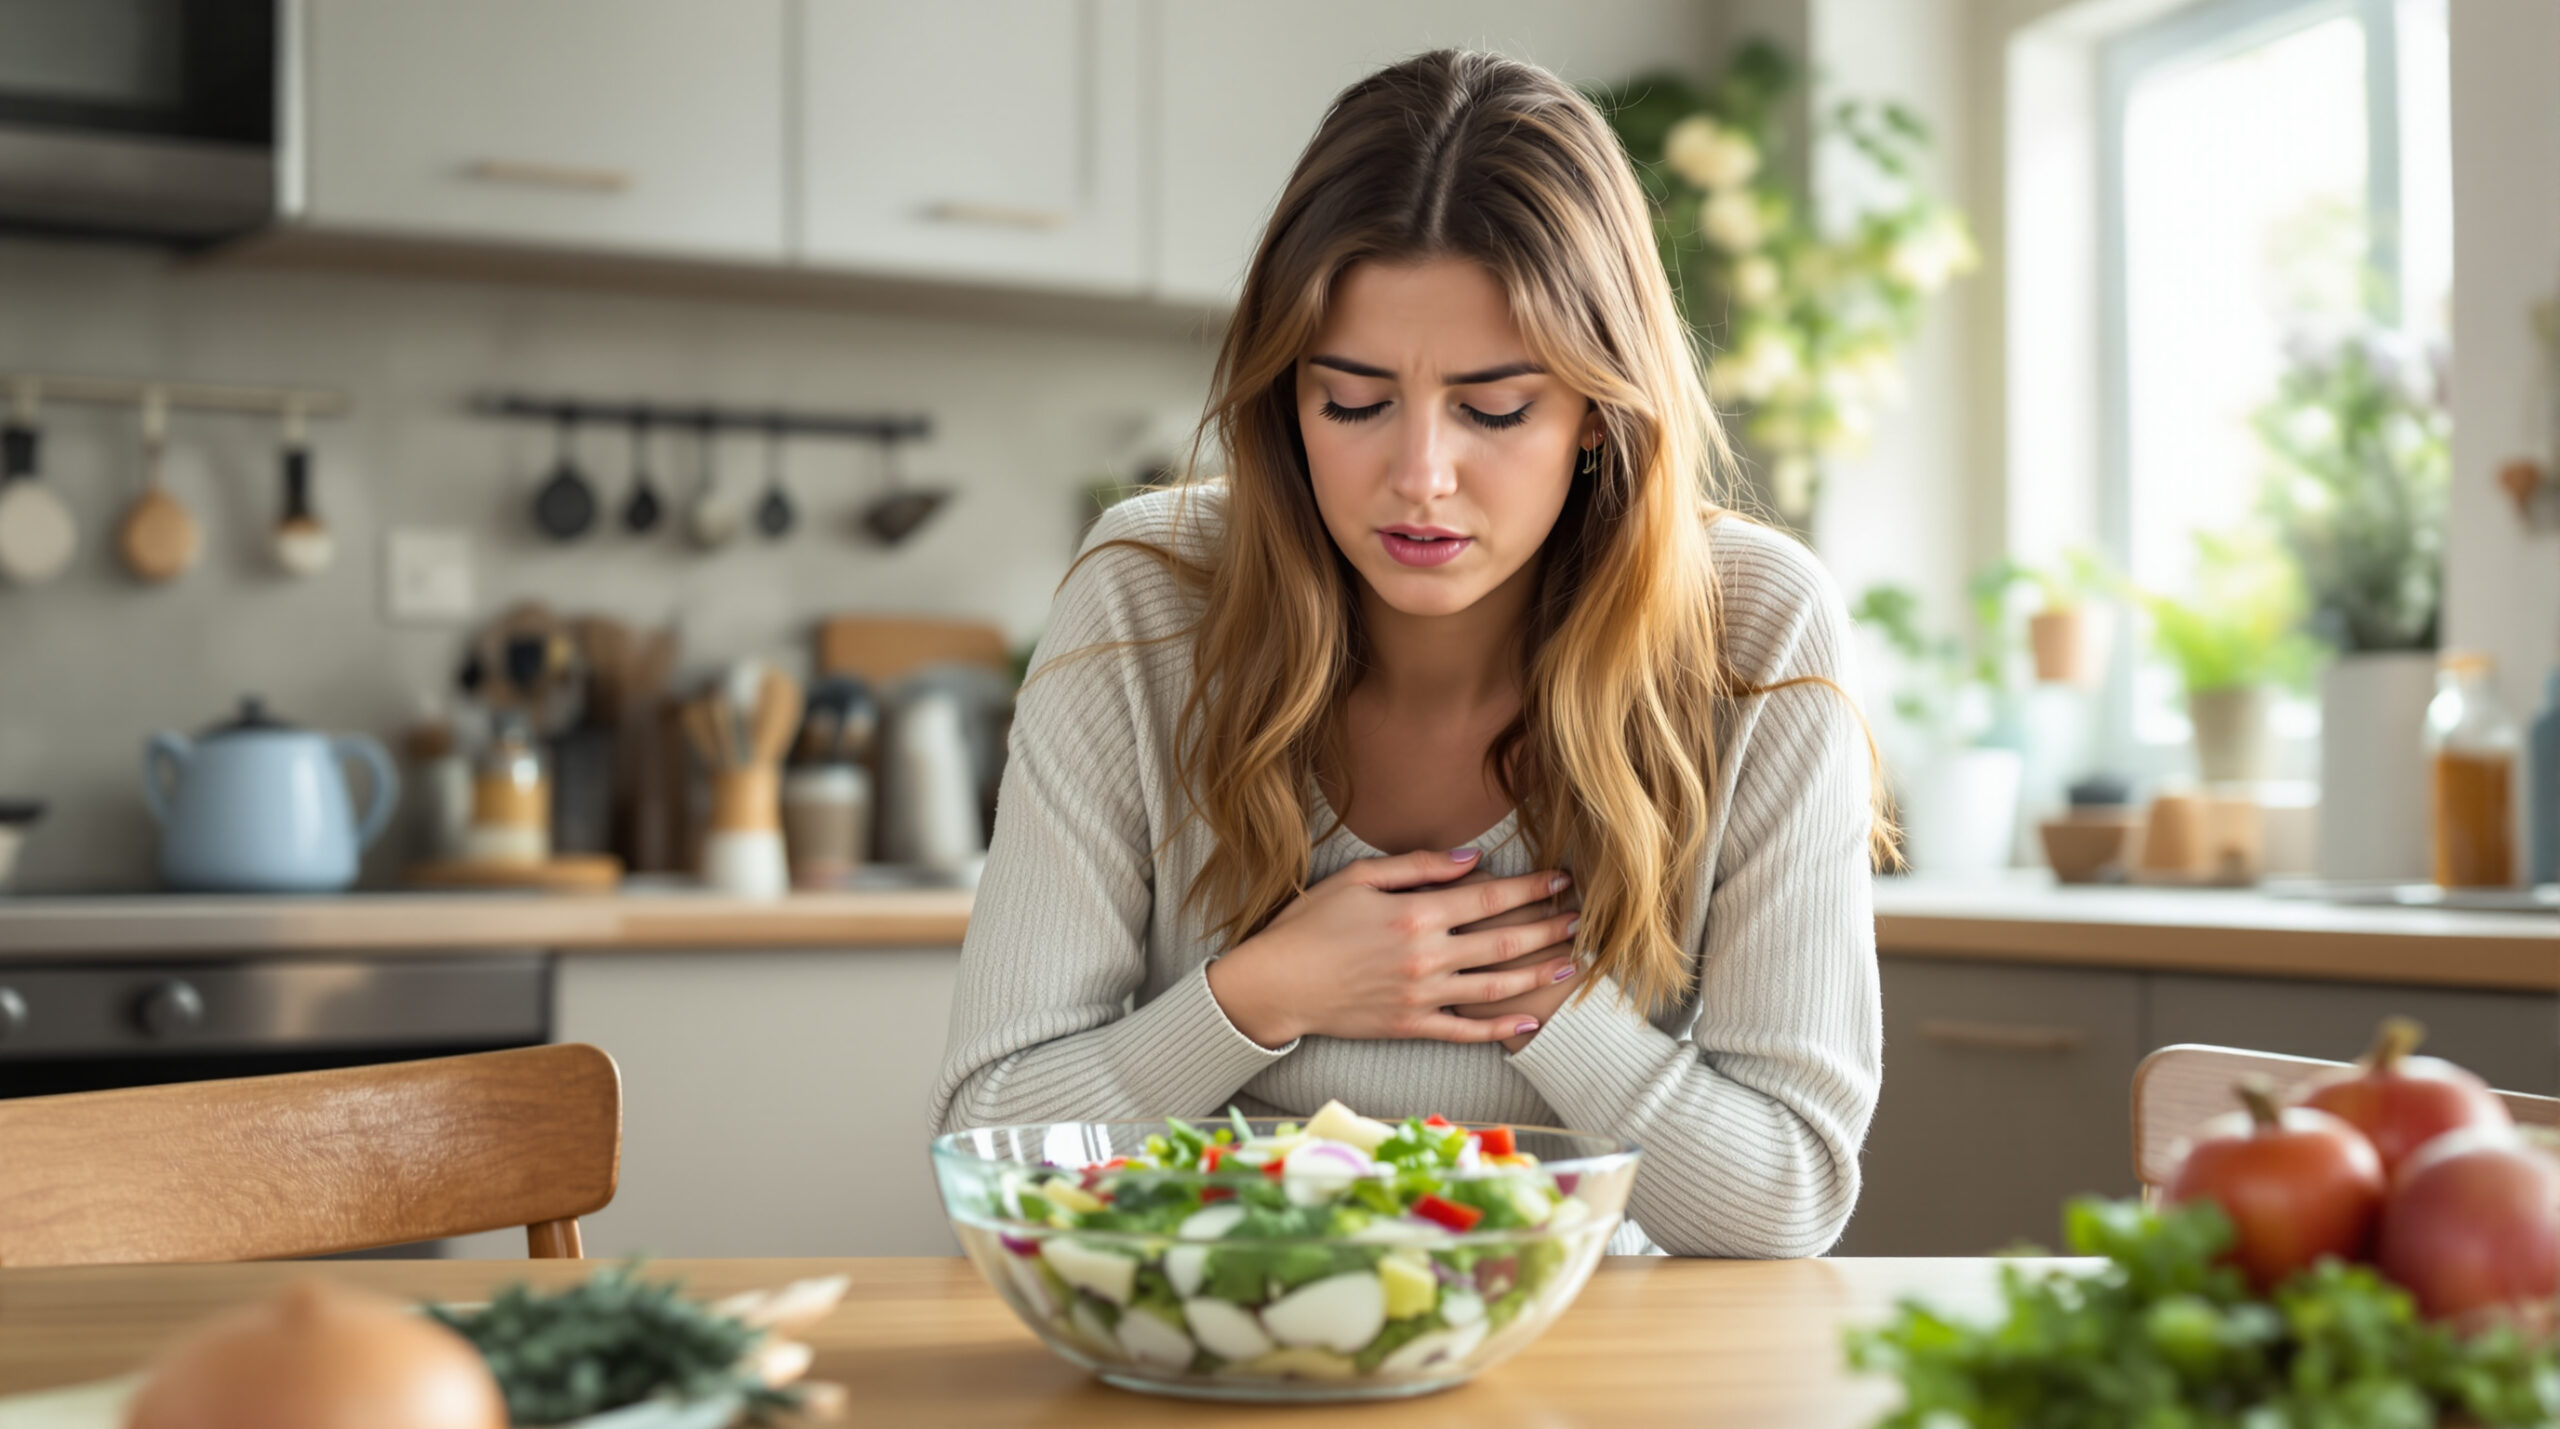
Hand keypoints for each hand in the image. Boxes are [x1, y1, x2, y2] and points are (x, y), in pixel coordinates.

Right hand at [1204, 847, 1580, 1048]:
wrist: (1275, 984)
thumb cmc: (1309, 925)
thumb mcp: (1358, 879)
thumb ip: (1418, 867)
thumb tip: (1472, 858)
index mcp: (1415, 915)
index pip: (1489, 899)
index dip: (1532, 888)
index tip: (1562, 878)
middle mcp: (1426, 957)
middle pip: (1503, 942)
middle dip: (1548, 927)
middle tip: (1583, 918)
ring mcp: (1421, 996)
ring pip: (1495, 987)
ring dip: (1538, 974)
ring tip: (1571, 962)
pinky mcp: (1410, 1026)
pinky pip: (1466, 1031)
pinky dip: (1501, 1029)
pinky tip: (1530, 1021)